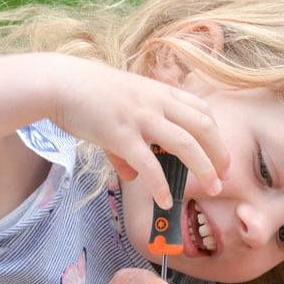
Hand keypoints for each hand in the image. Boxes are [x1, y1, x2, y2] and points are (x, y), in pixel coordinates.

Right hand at [49, 57, 228, 208]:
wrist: (59, 83)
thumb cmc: (86, 95)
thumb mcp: (118, 112)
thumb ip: (129, 146)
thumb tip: (135, 177)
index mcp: (159, 92)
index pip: (201, 109)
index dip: (216, 133)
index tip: (220, 154)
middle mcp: (156, 102)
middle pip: (203, 126)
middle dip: (219, 152)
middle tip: (225, 176)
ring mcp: (140, 117)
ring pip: (185, 143)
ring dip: (203, 168)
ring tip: (212, 189)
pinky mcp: (121, 134)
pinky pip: (148, 164)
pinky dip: (160, 184)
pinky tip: (165, 200)